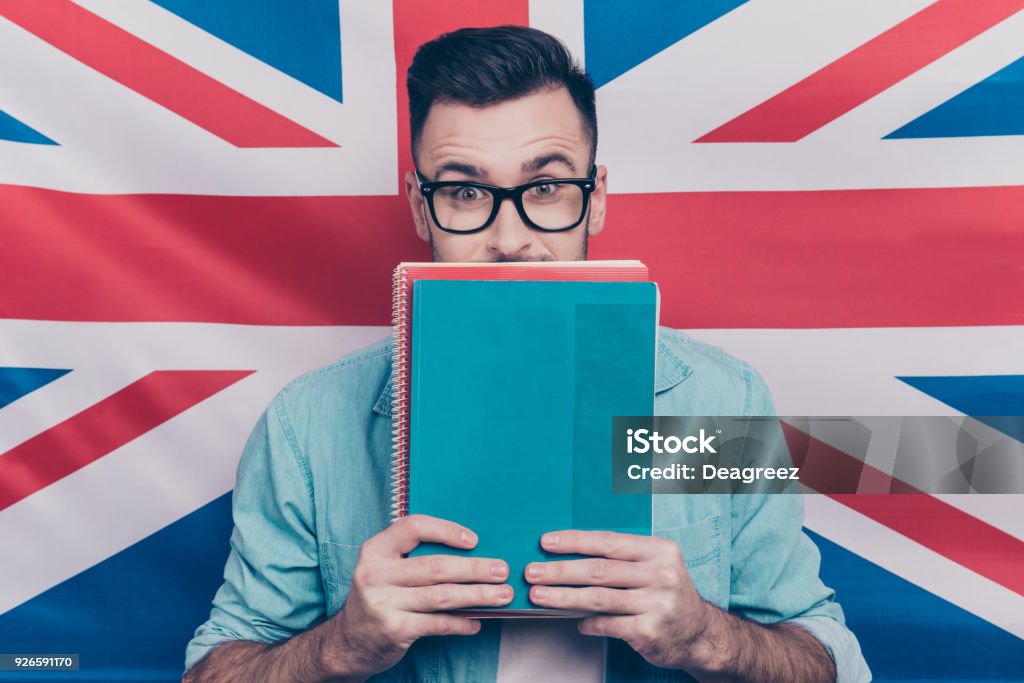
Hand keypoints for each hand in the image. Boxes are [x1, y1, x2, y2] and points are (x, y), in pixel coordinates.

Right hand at [321, 515, 513, 679]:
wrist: (349, 641)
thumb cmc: (379, 596)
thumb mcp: (384, 568)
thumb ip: (413, 556)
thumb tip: (470, 549)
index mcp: (375, 551)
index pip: (413, 528)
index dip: (446, 530)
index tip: (473, 540)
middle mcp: (375, 575)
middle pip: (435, 567)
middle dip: (474, 569)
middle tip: (501, 570)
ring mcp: (383, 604)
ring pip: (441, 596)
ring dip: (477, 595)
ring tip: (502, 595)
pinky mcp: (394, 630)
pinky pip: (438, 624)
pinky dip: (461, 622)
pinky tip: (478, 621)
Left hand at [525, 530, 708, 670]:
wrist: (701, 633)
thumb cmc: (667, 593)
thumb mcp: (655, 565)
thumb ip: (621, 558)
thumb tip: (569, 554)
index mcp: (659, 551)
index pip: (608, 542)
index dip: (574, 541)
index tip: (545, 542)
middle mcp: (660, 574)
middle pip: (599, 570)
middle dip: (560, 570)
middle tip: (531, 572)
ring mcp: (657, 604)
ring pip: (598, 598)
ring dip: (563, 596)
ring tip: (538, 595)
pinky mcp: (650, 631)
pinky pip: (608, 624)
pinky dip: (587, 623)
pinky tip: (575, 622)